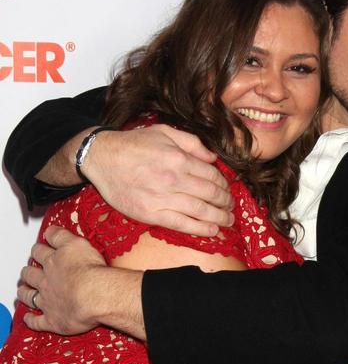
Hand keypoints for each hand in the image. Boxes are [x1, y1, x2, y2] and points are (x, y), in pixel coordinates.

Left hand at [17, 226, 108, 334]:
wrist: (95, 295)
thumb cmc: (90, 270)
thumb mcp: (77, 243)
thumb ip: (61, 236)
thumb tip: (49, 231)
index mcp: (53, 262)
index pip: (40, 253)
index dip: (38, 251)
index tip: (38, 250)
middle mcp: (47, 281)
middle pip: (31, 275)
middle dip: (28, 272)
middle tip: (28, 272)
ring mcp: (48, 301)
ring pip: (29, 296)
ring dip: (25, 293)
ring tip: (23, 292)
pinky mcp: (53, 320)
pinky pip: (37, 322)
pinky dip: (31, 320)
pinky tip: (28, 318)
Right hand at [82, 124, 233, 235]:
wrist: (100, 158)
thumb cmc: (132, 144)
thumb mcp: (164, 132)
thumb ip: (192, 143)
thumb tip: (213, 157)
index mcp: (178, 158)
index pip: (211, 175)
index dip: (224, 185)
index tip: (228, 190)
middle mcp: (173, 178)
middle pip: (210, 194)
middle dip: (225, 202)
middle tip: (231, 206)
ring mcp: (162, 198)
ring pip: (200, 210)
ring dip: (219, 217)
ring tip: (228, 220)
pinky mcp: (150, 214)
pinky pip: (181, 224)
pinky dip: (200, 228)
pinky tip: (213, 230)